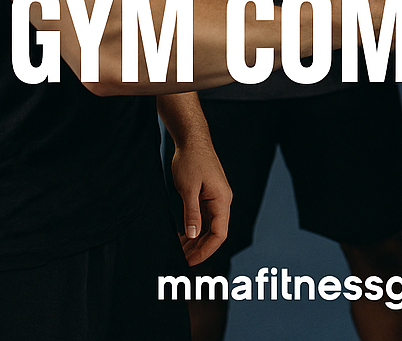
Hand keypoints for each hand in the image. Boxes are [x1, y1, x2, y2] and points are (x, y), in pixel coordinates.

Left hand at [170, 133, 231, 265]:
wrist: (191, 140)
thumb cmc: (191, 160)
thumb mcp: (188, 188)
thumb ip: (192, 213)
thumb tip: (193, 236)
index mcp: (222, 200)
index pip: (219, 233)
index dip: (206, 250)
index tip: (190, 262)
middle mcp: (222, 201)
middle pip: (215, 233)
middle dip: (200, 249)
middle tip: (181, 260)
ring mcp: (215, 198)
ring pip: (209, 227)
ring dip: (196, 240)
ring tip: (179, 251)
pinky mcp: (207, 196)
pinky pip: (204, 218)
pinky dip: (194, 229)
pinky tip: (182, 236)